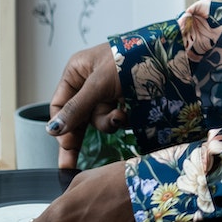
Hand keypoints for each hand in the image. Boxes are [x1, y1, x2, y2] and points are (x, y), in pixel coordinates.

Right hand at [46, 42, 120, 169]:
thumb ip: (77, 107)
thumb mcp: (100, 83)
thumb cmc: (132, 57)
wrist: (168, 58)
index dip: (61, 125)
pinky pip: (115, 119)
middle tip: (69, 165)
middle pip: (75, 117)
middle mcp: (89, 82)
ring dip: (108, 122)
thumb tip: (53, 129)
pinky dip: (121, 120)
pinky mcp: (124, 101)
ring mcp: (107, 93)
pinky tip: (128, 113)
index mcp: (78, 71)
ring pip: (97, 120)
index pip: (59, 104)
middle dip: (76, 138)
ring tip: (120, 114)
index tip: (65, 143)